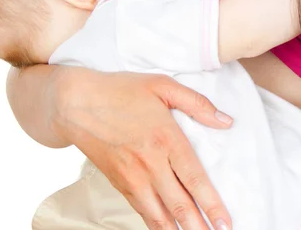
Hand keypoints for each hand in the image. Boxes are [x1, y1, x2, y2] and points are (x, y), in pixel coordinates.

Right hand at [51, 69, 233, 229]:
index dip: (212, 204)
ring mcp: (132, 177)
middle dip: (199, 227)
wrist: (75, 103)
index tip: (225, 222)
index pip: (194, 179)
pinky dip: (156, 225)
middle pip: (179, 205)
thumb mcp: (162, 85)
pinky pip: (142, 211)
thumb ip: (196, 103)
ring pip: (159, 215)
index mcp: (165, 138)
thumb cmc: (119, 91)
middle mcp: (150, 163)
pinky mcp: (119, 183)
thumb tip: (225, 121)